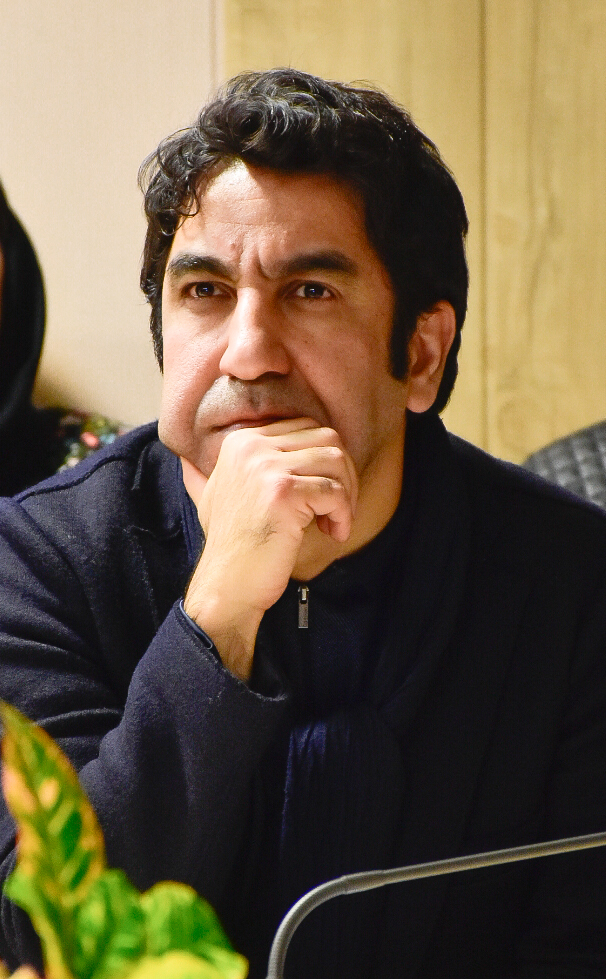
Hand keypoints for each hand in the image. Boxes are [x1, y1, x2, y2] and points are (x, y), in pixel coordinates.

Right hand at [181, 418, 357, 680]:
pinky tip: (334, 534)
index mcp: (240, 441)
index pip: (306, 428)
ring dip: (347, 493)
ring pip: (336, 460)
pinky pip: (334, 491)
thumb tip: (207, 450)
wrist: (227, 585)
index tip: (323, 494)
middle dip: (344, 473)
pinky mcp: (283, 493)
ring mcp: (266, 467)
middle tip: (338, 507)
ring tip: (335, 521)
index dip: (325, 461)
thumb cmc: (232, 544)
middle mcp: (251, 447)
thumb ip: (231, 466)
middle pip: (327, 438)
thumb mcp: (216, 493)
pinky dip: (343, 515)